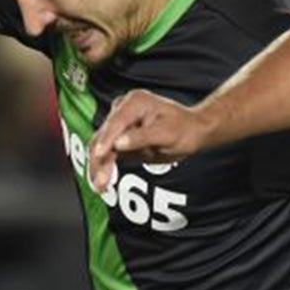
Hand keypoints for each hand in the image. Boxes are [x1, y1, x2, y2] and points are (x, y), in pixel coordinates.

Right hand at [89, 90, 212, 191]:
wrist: (191, 132)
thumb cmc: (184, 129)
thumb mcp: (167, 133)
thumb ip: (142, 138)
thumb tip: (119, 144)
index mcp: (135, 102)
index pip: (115, 123)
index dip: (105, 140)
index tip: (98, 155)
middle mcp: (123, 109)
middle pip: (104, 135)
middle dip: (99, 159)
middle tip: (99, 181)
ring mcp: (119, 123)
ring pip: (102, 146)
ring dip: (98, 166)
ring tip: (99, 186)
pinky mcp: (119, 137)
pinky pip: (107, 154)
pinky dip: (104, 167)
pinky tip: (101, 182)